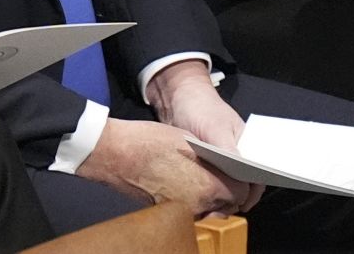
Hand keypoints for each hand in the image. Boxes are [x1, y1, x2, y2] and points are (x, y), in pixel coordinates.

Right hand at [76, 117, 252, 216]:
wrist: (114, 153)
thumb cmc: (148, 142)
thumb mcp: (188, 141)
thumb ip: (213, 160)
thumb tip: (227, 169)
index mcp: (207, 186)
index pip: (239, 193)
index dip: (239, 181)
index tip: (235, 174)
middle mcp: (197, 205)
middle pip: (225, 205)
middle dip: (226, 193)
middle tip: (218, 175)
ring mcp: (180, 212)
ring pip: (207, 210)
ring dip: (210, 199)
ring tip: (200, 179)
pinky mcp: (165, 212)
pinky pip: (189, 211)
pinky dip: (192, 202)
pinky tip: (183, 184)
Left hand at [146, 61, 263, 214]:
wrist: (177, 98)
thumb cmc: (202, 109)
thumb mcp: (216, 129)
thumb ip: (229, 150)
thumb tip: (242, 176)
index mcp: (248, 145)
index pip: (259, 172)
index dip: (255, 188)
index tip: (245, 201)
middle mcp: (238, 155)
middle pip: (244, 182)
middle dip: (238, 195)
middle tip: (228, 206)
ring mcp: (221, 161)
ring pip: (227, 184)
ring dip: (223, 194)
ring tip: (216, 205)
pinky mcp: (205, 165)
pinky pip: (210, 181)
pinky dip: (209, 189)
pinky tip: (202, 196)